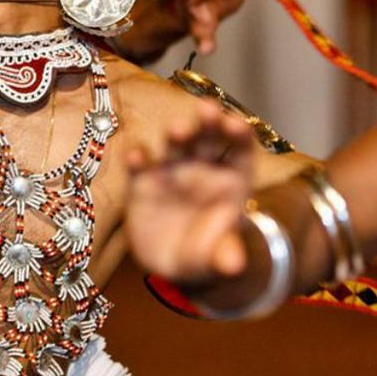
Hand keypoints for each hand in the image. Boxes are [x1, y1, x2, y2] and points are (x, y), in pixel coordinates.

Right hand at [125, 99, 255, 281]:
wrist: (174, 265)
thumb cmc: (206, 255)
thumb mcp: (218, 260)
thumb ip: (226, 256)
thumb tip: (234, 266)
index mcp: (231, 181)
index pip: (239, 152)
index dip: (238, 136)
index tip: (235, 124)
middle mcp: (202, 170)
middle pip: (208, 140)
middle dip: (208, 123)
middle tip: (207, 109)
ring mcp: (172, 174)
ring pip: (175, 147)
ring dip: (177, 134)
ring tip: (177, 130)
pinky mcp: (143, 184)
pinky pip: (140, 167)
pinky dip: (138, 159)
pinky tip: (137, 156)